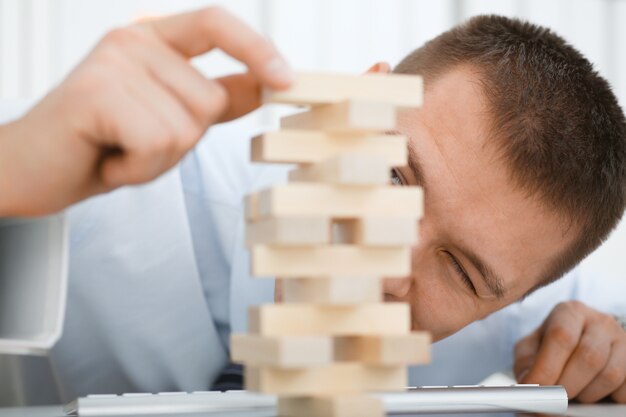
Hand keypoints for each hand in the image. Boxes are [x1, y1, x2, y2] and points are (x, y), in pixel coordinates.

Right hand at [0, 7, 291, 215]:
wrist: (33, 170)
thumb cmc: (104, 144)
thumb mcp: (169, 118)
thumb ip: (216, 97)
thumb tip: (268, 83)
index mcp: (153, 40)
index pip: (216, 24)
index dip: (257, 49)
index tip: (287, 80)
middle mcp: (133, 41)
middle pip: (209, 102)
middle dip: (183, 143)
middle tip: (137, 144)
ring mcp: (113, 61)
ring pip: (187, 128)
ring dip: (159, 159)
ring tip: (120, 151)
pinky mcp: (95, 91)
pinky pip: (158, 143)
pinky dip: (139, 169)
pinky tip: (109, 161)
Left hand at [514, 301, 625, 402]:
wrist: (580, 346)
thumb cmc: (550, 349)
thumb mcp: (531, 350)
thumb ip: (526, 365)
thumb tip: (529, 386)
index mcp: (569, 312)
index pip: (561, 337)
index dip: (547, 368)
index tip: (536, 390)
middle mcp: (599, 321)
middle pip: (588, 357)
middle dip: (567, 385)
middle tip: (554, 400)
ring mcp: (622, 340)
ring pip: (610, 374)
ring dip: (587, 394)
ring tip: (572, 395)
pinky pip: (625, 388)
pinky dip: (607, 398)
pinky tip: (591, 393)